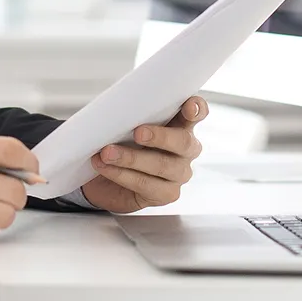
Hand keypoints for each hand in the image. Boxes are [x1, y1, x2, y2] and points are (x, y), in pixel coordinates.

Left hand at [80, 96, 208, 212]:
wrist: (104, 179)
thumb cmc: (120, 144)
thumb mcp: (125, 125)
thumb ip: (130, 115)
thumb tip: (114, 108)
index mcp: (179, 124)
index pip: (197, 113)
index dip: (196, 109)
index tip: (189, 106)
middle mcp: (185, 150)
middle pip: (184, 142)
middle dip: (160, 136)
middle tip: (137, 133)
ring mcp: (179, 173)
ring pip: (162, 165)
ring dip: (131, 158)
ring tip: (107, 153)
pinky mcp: (166, 194)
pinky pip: (145, 184)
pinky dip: (121, 174)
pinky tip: (105, 167)